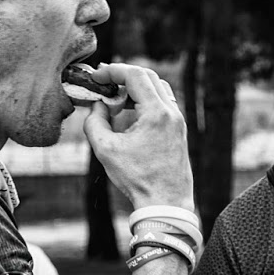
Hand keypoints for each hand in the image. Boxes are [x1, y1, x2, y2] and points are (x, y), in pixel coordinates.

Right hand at [82, 62, 193, 213]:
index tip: (97, 77)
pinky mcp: (178, 130)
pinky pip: (162, 104)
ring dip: (136, 88)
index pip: (135, 75)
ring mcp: (178, 121)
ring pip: (157, 89)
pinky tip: (130, 114)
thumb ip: (95, 122)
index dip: (113, 71)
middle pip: (148, 77)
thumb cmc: (137, 179)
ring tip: (115, 99)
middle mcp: (171, 112)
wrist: (166, 203)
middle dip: (124, 76)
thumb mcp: (105, 150)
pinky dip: (145, 101)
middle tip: (104, 83)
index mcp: (156, 113)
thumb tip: (98, 105)